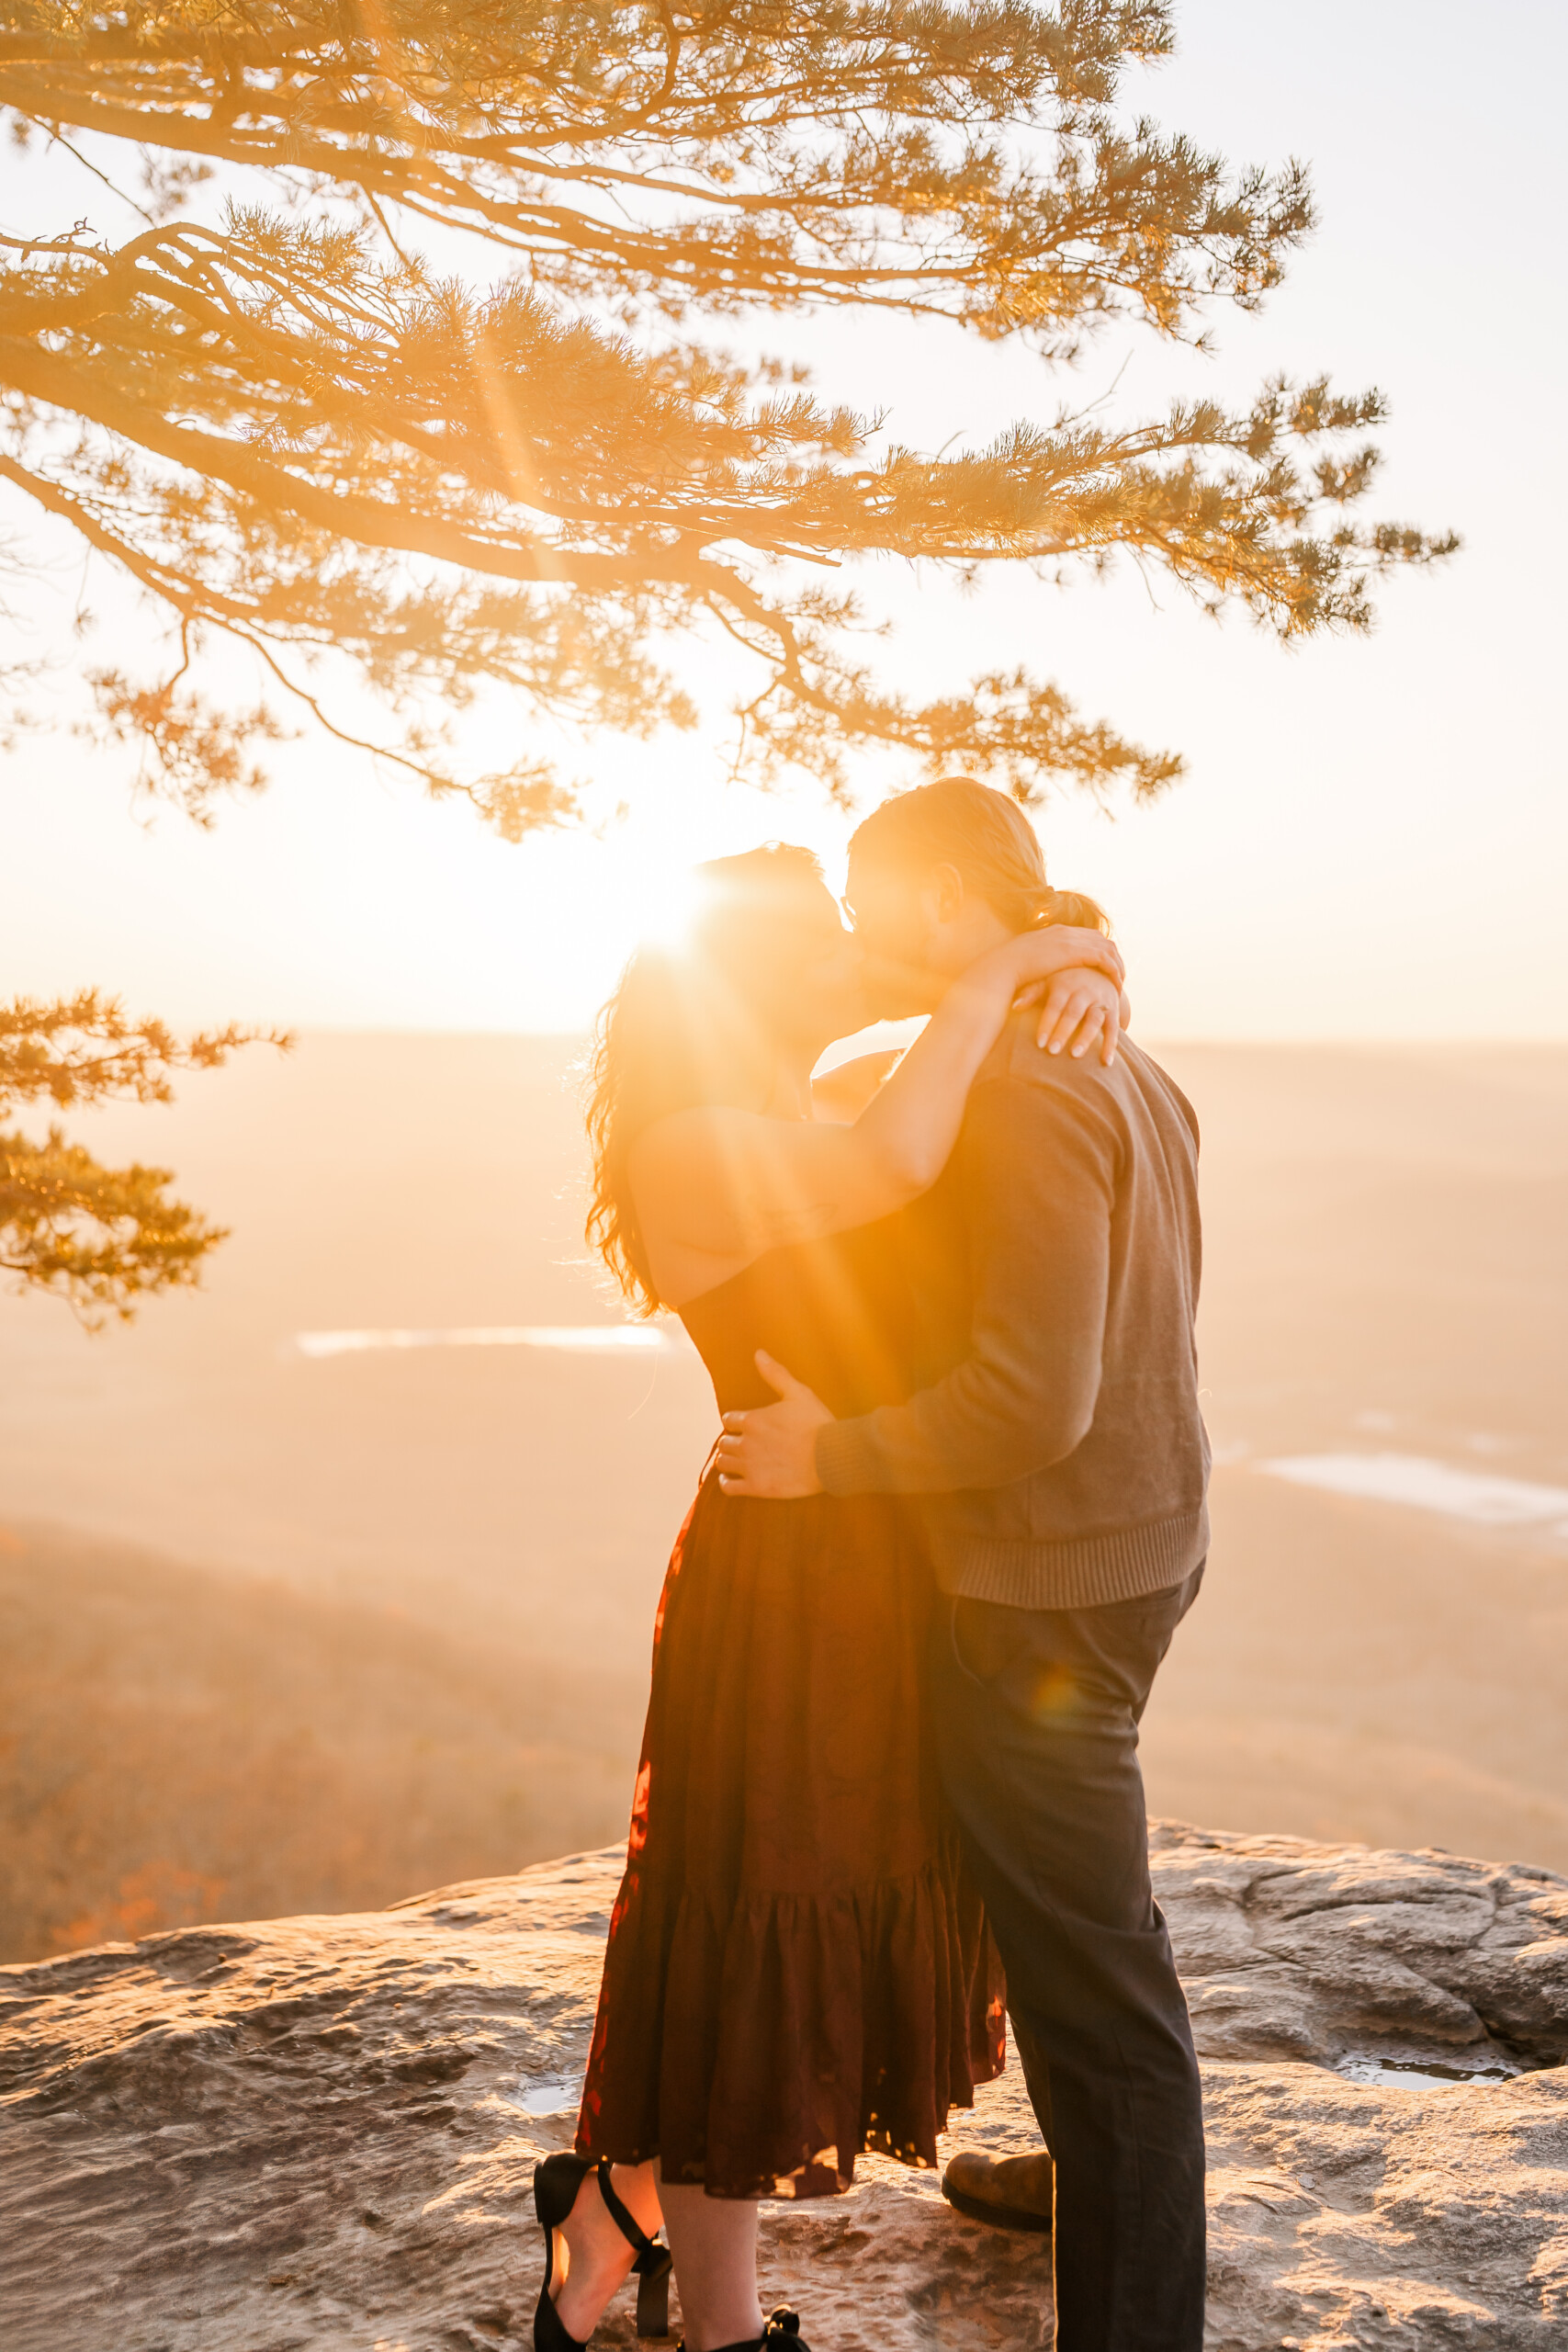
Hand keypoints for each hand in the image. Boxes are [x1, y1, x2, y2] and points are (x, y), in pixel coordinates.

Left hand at [717, 1351, 831, 1497]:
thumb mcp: (798, 1392)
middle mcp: (746, 1442)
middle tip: (744, 1445)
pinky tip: (732, 1480)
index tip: (745, 1427)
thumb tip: (758, 1353)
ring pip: (723, 1463)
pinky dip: (726, 1483)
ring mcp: (750, 1466)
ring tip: (738, 1461)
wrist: (832, 1457)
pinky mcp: (756, 1487)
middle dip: (731, 1442)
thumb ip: (775, 1374)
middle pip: (724, 1443)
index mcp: (752, 1420)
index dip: (736, 1422)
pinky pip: (728, 1487)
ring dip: (728, 1461)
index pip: (728, 1420)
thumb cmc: (817, 1423)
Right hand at [981, 922, 1124, 996]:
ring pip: (1107, 948)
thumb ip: (1039, 959)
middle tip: (1118, 974)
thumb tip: (1038, 969)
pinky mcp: (1075, 951)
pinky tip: (1116, 984)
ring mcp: (1072, 939)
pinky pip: (1104, 959)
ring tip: (1120, 982)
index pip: (1087, 935)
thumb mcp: (1027, 959)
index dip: (1099, 950)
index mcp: (1056, 931)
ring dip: (1117, 964)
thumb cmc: (1010, 968)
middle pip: (1101, 939)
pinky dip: (1113, 970)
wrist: (1004, 965)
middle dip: (1113, 956)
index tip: (1104, 966)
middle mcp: (1067, 931)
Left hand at [1033, 968, 1127, 1065]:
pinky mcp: (1114, 1010)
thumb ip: (1032, 993)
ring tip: (1075, 1055)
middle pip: (1074, 1012)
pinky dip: (1111, 1045)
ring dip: (1086, 1037)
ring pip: (1095, 1019)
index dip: (1047, 1023)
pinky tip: (1106, 1062)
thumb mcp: (1048, 981)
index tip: (1039, 1043)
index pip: (1055, 1005)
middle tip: (1053, 1051)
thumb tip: (1014, 1007)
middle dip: (1063, 1032)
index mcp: (1065, 984)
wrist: (1099, 970)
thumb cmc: (1065, 981)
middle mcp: (1084, 991)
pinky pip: (1114, 1028)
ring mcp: (1101, 1000)